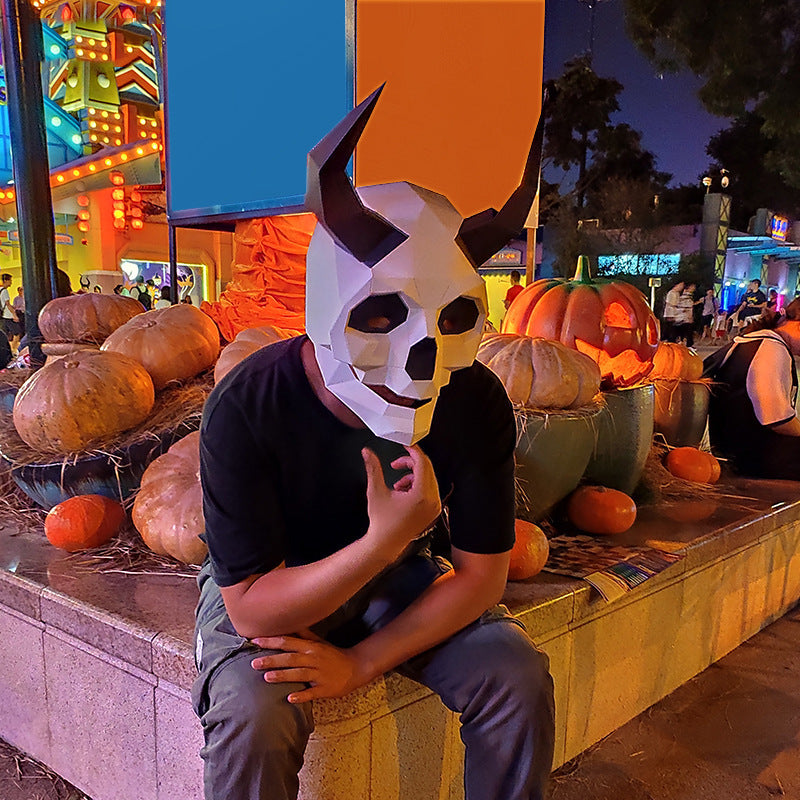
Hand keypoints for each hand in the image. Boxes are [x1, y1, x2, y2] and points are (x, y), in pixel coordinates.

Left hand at [250, 634, 367, 702]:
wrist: (356, 667)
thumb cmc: (333, 654)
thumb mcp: (319, 642)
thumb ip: (303, 634)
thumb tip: (289, 622)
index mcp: (310, 647)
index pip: (288, 642)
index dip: (271, 642)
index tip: (254, 641)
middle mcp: (314, 658)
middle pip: (290, 658)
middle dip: (272, 660)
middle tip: (254, 663)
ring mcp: (319, 674)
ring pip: (299, 674)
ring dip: (283, 675)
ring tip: (267, 678)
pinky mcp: (325, 688)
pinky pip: (312, 692)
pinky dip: (301, 695)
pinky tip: (290, 698)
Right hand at [362, 445, 440, 557]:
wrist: (385, 543)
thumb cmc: (381, 521)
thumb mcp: (376, 491)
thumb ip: (373, 468)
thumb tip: (367, 452)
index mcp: (421, 494)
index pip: (422, 463)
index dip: (413, 451)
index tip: (405, 445)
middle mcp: (432, 500)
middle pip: (427, 469)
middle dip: (411, 463)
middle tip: (396, 463)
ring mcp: (435, 506)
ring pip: (428, 478)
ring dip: (413, 474)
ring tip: (397, 483)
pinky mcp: (433, 510)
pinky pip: (430, 489)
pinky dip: (418, 484)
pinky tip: (403, 491)